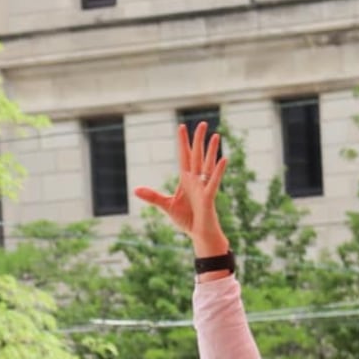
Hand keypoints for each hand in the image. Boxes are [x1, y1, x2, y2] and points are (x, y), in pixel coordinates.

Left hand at [134, 121, 228, 255]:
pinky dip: (217, 171)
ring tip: (216, 135)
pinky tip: (223, 159)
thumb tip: (135, 190)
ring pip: (207, 164)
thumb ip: (153, 196)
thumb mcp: (166, 206)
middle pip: (197, 155)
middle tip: (202, 123)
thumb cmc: (187, 220)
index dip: (183, 142)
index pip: (184, 156)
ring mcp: (203, 187)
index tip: (181, 126)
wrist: (199, 235)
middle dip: (199, 139)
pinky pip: (213, 182)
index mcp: (186, 180)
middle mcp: (196, 180)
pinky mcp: (208, 197)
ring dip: (211, 150)